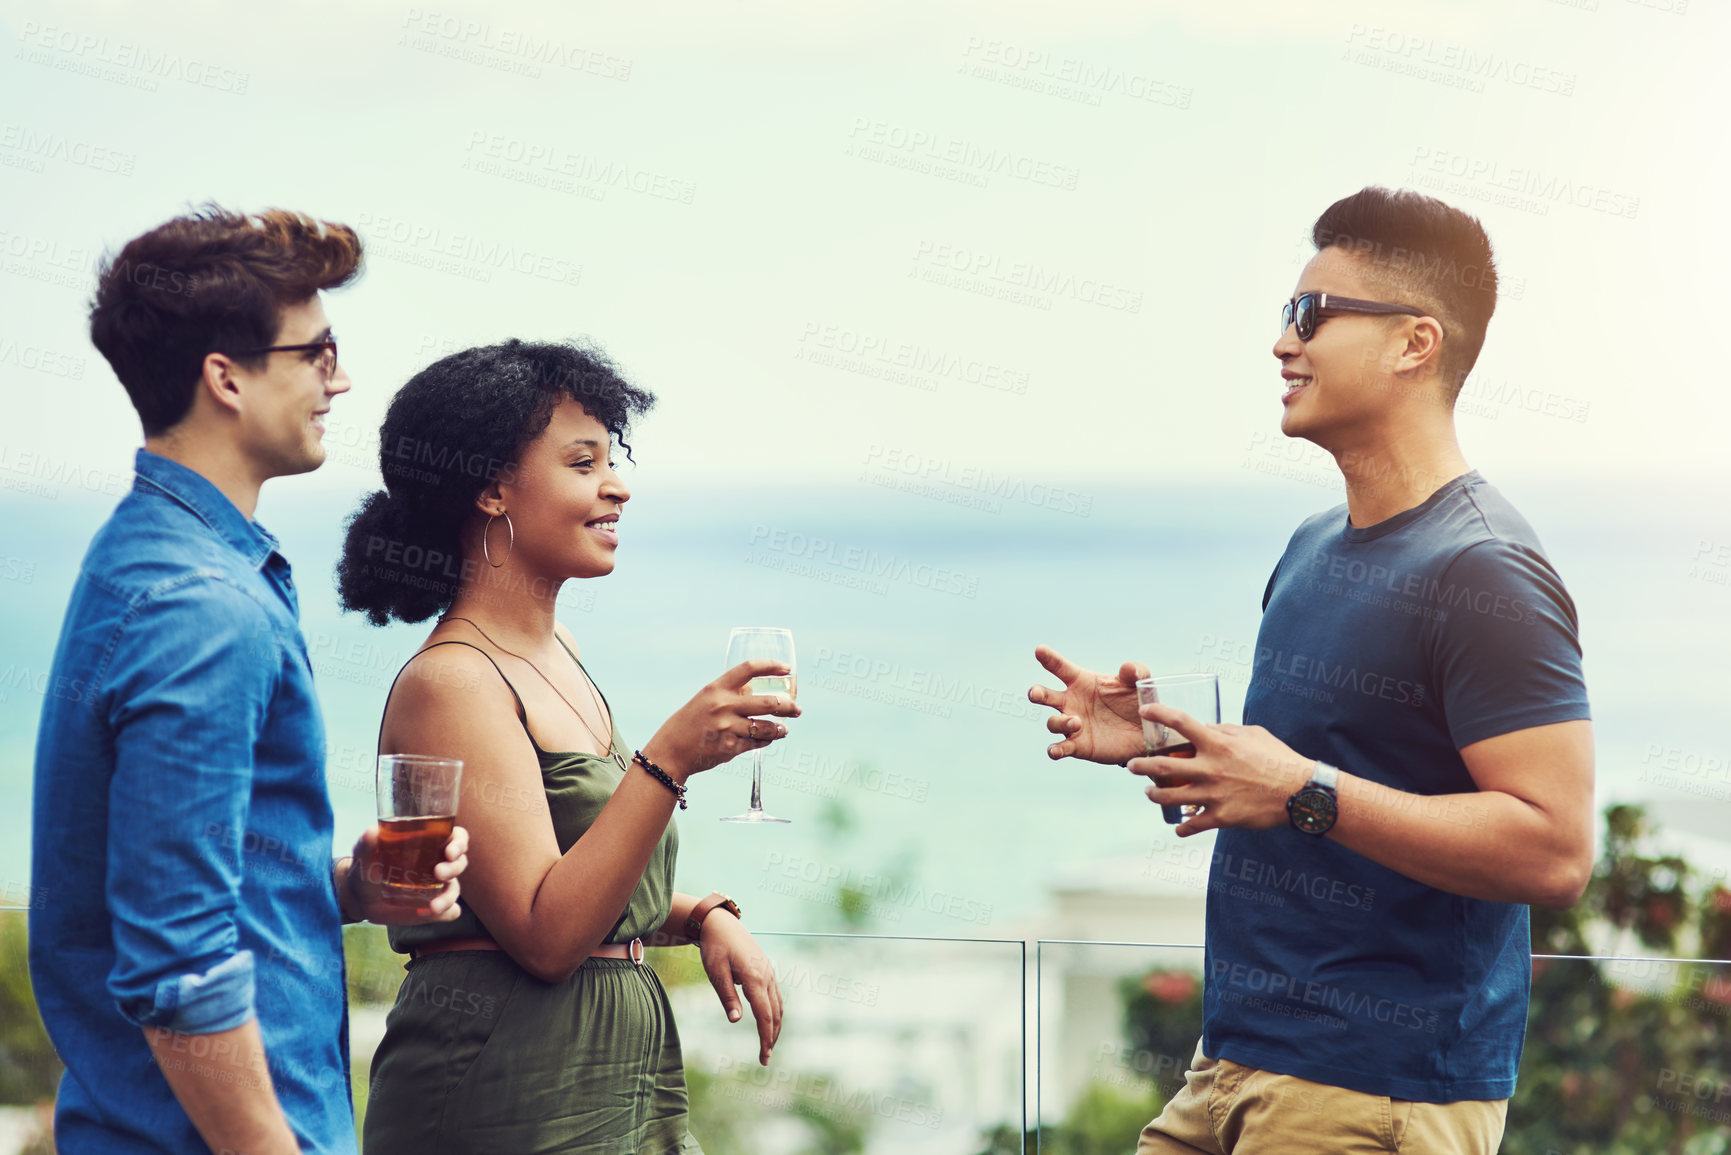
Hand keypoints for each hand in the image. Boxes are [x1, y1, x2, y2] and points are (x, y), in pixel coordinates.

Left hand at [340, 825, 467, 924]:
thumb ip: (366, 845)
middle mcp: (437, 864)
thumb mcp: (363, 856)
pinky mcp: (433, 909)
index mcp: (429, 845)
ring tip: (433, 906)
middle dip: (454, 868)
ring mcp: (437, 888)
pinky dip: (445, 912)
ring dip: (449, 897)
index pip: (456, 837)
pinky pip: (450, 911)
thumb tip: (371, 832)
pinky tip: (426, 913)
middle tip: (439, 873)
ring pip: (455, 889)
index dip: (460, 842)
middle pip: (460, 862)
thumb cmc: (366, 870)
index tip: (449, 851)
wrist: (360, 899)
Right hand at [644, 659, 801, 778]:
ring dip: (780, 729)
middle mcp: (723, 705)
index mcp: (716, 688)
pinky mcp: (730, 747)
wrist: (671, 751)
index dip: (771, 666)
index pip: (749, 669)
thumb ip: (730, 694)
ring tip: (784, 729)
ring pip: (767, 727)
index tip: (787, 669)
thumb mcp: (705, 699)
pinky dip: (765, 741)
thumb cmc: (690, 723)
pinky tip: (767, 740)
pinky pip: (757, 743)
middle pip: (768, 702)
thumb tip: (757, 690)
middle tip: (797, 710)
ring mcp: (728, 727)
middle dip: (789, 707)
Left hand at [699, 915, 782, 1064]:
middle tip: (764, 1058)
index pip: (765, 1014)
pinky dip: (774, 1013)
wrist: (721, 924)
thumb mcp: (716, 973)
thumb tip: (736, 1020)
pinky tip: (768, 1022)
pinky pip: (775, 996)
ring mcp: (768, 972)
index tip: (764, 1056)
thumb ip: (727, 996)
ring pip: (778, 1006)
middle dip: (772, 1037)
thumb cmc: (714, 948)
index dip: (766, 1037)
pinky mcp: (766, 971)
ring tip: (768, 1045)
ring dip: (775, 1027)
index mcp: (754, 977)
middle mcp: (766, 976)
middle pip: (775, 1013)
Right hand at [1027, 646, 1149, 764]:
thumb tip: (1126, 667)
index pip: (1061, 668)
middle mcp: (1071, 703)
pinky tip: (1056, 751)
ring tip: (1077, 722)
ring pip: (1053, 722)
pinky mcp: (1078, 746)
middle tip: (1035, 693)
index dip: (1049, 658)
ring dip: (1059, 722)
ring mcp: (1072, 725)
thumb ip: (1136, 672)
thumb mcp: (1140, 684)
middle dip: (1037, 693)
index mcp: (1082, 682)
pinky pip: (1060, 748)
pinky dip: (1055, 750)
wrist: (1147, 734)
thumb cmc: (1137, 702)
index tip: (1039, 650)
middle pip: (1046, 695)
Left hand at [1128, 702, 1313, 835]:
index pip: (1180, 722)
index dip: (1158, 714)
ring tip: (1150, 792)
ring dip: (1155, 794)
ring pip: (1170, 796)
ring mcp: (1214, 794)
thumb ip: (1225, 730)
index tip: (1145, 712)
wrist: (1299, 792)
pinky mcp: (1221, 817)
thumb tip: (1206, 726)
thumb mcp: (1252, 734)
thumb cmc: (1278, 758)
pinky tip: (1178, 827)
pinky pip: (1192, 825)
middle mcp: (1210, 768)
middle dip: (1141, 766)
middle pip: (1162, 765)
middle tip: (1131, 766)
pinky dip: (1183, 827)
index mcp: (1218, 743)